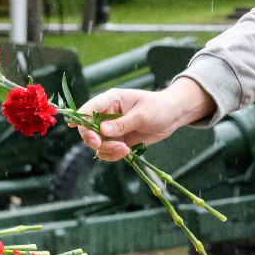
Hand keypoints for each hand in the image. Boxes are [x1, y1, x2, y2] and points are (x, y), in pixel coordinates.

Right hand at [70, 77, 213, 160]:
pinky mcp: (118, 140)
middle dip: (95, 140)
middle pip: (88, 130)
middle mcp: (107, 114)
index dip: (81, 120)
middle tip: (106, 145)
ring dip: (108, 150)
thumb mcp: (142, 114)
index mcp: (110, 100)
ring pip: (97, 144)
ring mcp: (111, 129)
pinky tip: (127, 152)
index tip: (83, 132)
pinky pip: (107, 151)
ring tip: (125, 149)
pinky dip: (113, 155)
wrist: (173, 115)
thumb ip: (122, 123)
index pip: (88, 109)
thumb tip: (103, 131)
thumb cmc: (159, 107)